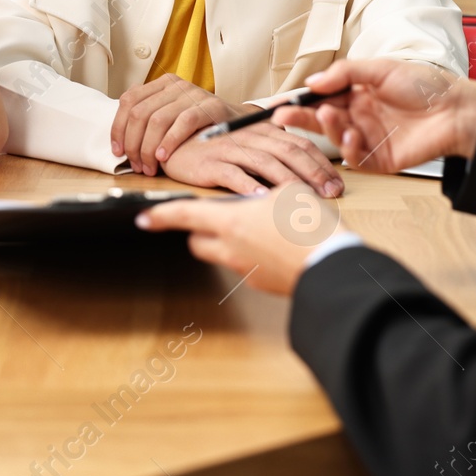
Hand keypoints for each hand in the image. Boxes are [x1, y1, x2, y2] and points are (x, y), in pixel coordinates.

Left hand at [111, 74, 248, 175]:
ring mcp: (192, 93)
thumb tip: (120, 138)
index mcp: (161, 84)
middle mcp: (174, 85)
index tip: (117, 151)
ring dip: (148, 148)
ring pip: (157, 120)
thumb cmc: (198, 125)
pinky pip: (182, 123)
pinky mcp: (209, 106)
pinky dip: (169, 142)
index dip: (118, 127)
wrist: (236, 123)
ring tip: (149, 167)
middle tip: (135, 165)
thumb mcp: (170, 115)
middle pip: (140, 113)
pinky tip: (163, 157)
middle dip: (133, 143)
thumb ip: (149, 118)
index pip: (129, 101)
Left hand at [136, 185, 332, 295]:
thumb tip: (265, 196)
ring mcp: (246, 269)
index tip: (143, 218)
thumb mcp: (290, 192)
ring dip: (226, 242)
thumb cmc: (311, 226)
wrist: (332, 265)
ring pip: (221, 254)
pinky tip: (273, 244)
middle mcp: (231, 248)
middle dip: (199, 231)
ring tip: (252, 228)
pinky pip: (246, 265)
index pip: (185, 216)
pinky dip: (251, 254)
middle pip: (197, 242)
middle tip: (213, 218)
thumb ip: (267, 192)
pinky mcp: (263, 282)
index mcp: (231, 221)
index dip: (161, 216)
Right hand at [158, 123, 343, 197]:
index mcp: (262, 131)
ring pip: (267, 163)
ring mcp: (230, 149)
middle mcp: (250, 138)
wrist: (170, 140)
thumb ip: (268, 150)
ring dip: (291, 182)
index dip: (321, 161)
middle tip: (332, 192)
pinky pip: (234, 175)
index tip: (337, 180)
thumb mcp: (243, 142)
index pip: (299, 143)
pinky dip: (251, 186)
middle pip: (290, 152)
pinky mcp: (210, 164)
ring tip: (306, 198)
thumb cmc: (209, 146)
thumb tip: (298, 170)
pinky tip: (264, 199)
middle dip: (315, 172)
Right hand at [273, 58, 475, 173]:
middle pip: (321, 121)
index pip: (321, 99)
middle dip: (300, 119)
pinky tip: (351, 134)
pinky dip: (348, 148)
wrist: (456, 109)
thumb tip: (313, 81)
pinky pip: (355, 158)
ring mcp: (368, 139)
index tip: (280, 103)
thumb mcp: (381, 69)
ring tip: (330, 115)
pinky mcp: (380, 159)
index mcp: (356, 96)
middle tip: (282, 117)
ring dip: (327, 129)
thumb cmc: (425, 86)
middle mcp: (358, 118)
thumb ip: (345, 73)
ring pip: (334, 139)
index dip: (300, 101)